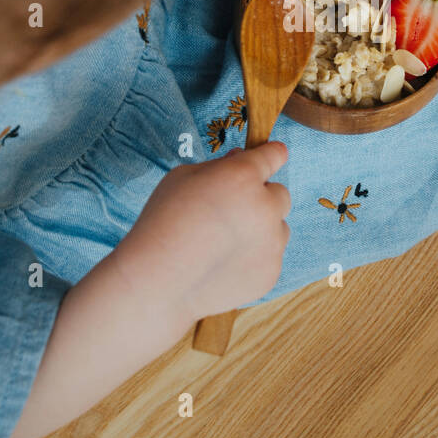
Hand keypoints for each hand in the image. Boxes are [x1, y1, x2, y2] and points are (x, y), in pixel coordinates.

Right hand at [116, 142, 291, 322]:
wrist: (157, 283)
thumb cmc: (162, 223)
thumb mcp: (182, 178)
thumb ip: (218, 166)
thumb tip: (240, 159)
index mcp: (243, 177)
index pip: (274, 155)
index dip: (271, 154)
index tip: (273, 155)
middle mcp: (265, 208)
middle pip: (280, 194)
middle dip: (261, 197)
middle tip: (232, 209)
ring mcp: (272, 243)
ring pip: (278, 228)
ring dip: (260, 229)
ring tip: (225, 242)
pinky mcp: (270, 272)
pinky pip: (270, 256)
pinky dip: (254, 257)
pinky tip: (224, 263)